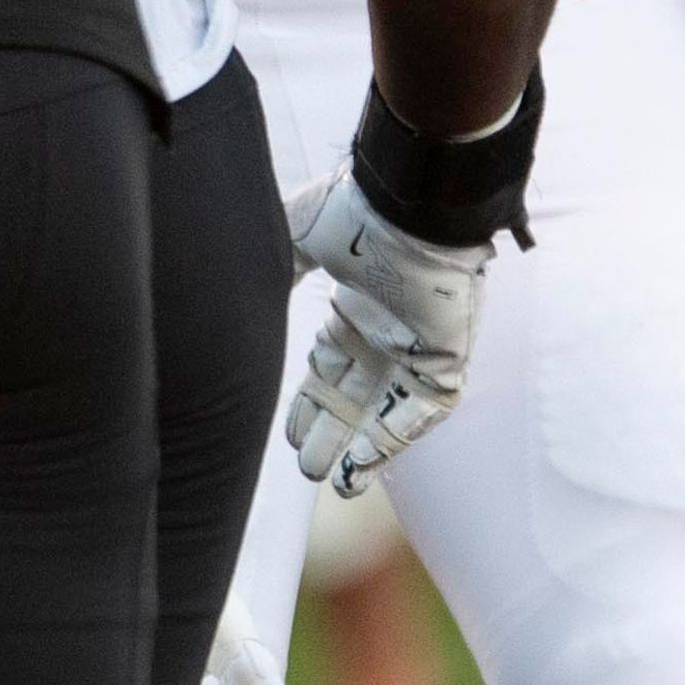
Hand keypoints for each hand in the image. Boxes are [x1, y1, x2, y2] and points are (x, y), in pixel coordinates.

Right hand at [284, 170, 489, 496]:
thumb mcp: (300, 238)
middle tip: (306, 466)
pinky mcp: (445, 358)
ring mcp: (417, 347)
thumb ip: (277, 267)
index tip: (290, 433)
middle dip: (330, 432)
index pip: (330, 366)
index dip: (310, 402)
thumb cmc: (358, 213)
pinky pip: (422, 409)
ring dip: (358, 445)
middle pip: (353, 396)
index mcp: (356, 307)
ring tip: (331, 479)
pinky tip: (364, 462)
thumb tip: (239, 284)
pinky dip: (393, 436)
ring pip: (385, 410)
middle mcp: (386, 332)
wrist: (411, 205)